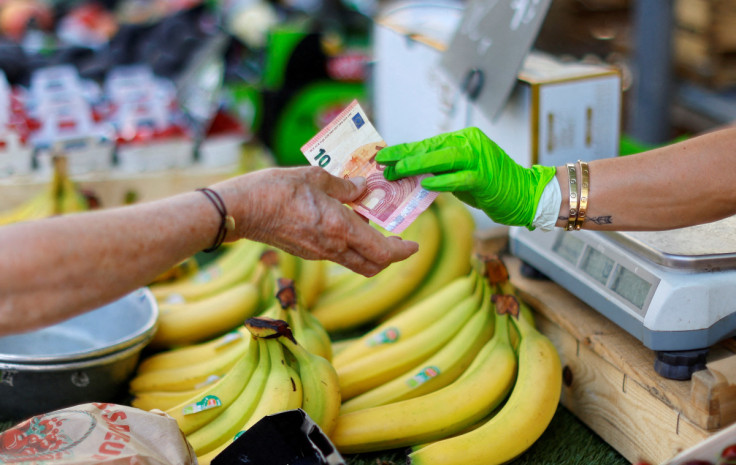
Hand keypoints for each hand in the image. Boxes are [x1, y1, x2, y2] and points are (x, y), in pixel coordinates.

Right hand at [212, 166, 418, 276]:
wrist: (241, 209)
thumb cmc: (275, 189)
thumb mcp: (315, 177)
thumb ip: (344, 186)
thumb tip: (363, 188)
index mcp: (340, 229)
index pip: (383, 252)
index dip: (403, 251)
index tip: (414, 245)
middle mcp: (333, 247)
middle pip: (373, 265)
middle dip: (391, 256)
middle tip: (398, 239)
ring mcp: (319, 253)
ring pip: (356, 262)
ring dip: (370, 250)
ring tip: (372, 225)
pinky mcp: (306, 252)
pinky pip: (338, 255)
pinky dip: (351, 245)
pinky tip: (346, 223)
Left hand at [375, 127, 555, 226]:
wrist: (526, 194)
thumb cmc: (491, 186)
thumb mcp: (462, 174)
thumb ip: (440, 171)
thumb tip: (409, 175)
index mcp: (463, 139)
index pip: (427, 143)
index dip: (403, 149)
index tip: (382, 155)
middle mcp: (470, 143)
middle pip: (431, 147)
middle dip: (404, 154)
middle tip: (381, 161)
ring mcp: (479, 158)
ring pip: (443, 158)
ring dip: (418, 164)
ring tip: (398, 170)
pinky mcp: (485, 176)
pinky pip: (460, 178)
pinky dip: (442, 181)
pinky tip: (426, 185)